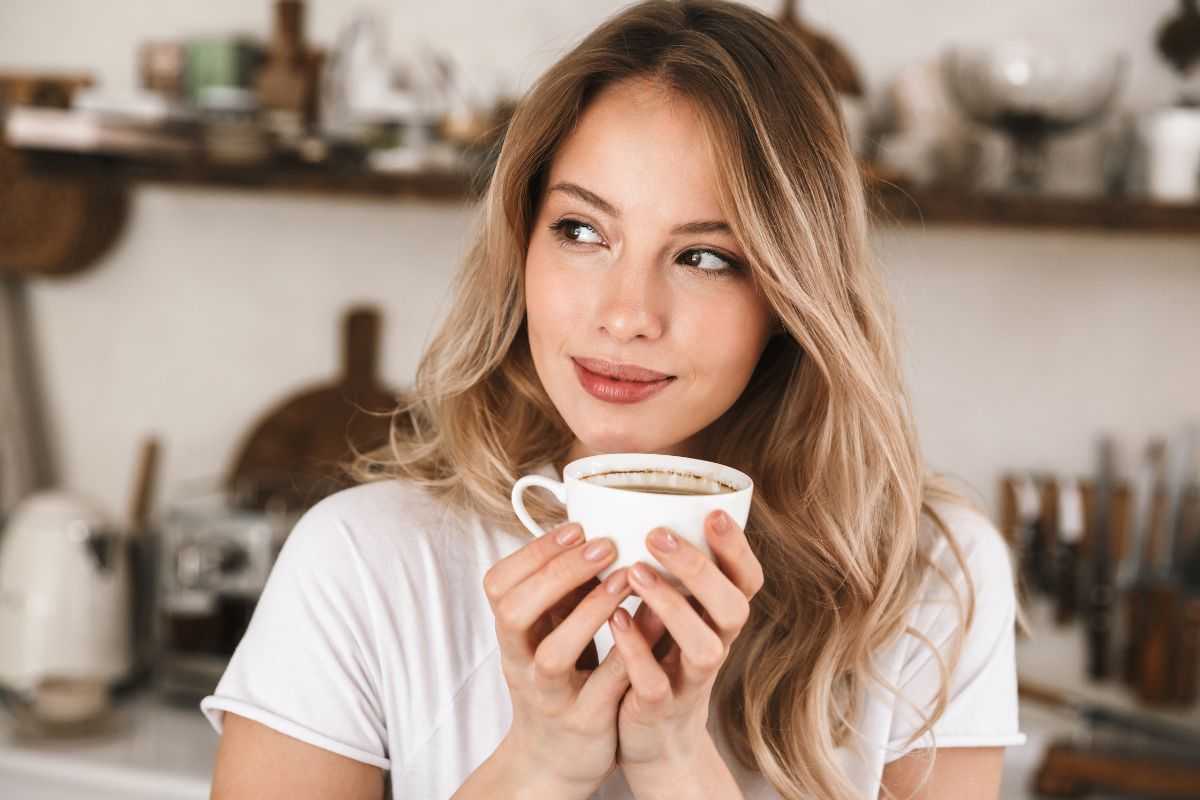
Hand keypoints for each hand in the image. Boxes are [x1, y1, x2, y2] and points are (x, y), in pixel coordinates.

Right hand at [481, 522, 633, 796]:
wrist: (554, 759)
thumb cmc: (558, 679)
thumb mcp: (547, 631)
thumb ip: (561, 589)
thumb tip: (589, 525)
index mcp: (511, 634)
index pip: (498, 584)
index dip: (533, 552)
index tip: (576, 527)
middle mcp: (520, 663)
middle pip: (515, 612)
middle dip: (557, 573)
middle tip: (603, 545)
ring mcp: (549, 696)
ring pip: (552, 655)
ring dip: (588, 612)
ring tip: (625, 579)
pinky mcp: (584, 723)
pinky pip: (602, 688)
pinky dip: (626, 654)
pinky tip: (653, 624)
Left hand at [608, 510, 763, 781]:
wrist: (656, 739)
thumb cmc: (663, 658)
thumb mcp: (676, 613)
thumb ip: (672, 573)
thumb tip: (643, 505)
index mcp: (721, 617)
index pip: (748, 578)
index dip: (737, 547)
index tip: (712, 512)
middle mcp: (717, 645)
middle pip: (733, 607)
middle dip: (699, 568)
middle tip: (658, 534)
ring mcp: (692, 680)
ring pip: (704, 647)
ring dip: (671, 607)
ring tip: (634, 573)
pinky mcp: (662, 708)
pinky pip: (656, 682)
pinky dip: (637, 651)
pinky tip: (616, 621)